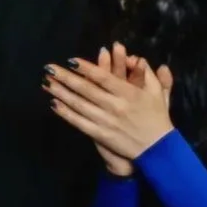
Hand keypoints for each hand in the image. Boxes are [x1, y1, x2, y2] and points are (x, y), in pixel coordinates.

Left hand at [46, 45, 175, 172]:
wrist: (156, 147)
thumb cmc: (157, 117)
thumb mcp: (159, 92)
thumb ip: (149, 74)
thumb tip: (137, 58)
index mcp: (130, 93)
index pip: (104, 78)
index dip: (87, 68)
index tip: (71, 61)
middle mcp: (115, 105)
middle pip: (86, 89)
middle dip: (66, 77)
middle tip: (50, 68)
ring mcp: (105, 120)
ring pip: (79, 104)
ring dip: (61, 93)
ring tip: (46, 83)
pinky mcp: (99, 134)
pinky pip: (78, 122)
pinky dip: (65, 113)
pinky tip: (54, 104)